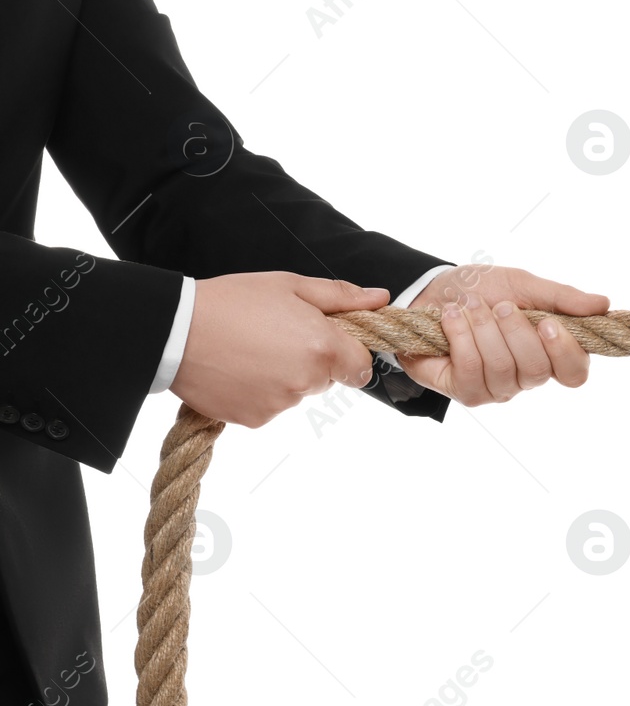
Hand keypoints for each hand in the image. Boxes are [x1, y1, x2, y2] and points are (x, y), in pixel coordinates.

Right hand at [172, 273, 391, 426]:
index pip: (362, 366)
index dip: (347, 352)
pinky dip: (260, 393)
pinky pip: (270, 408)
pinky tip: (238, 370)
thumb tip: (380, 299)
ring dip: (285, 376)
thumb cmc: (232, 301)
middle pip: (328, 379)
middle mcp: (307, 381)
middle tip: (277, 336)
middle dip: (313, 361)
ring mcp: (281, 404)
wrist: (173, 331)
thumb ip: (340, 296)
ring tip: (251, 350)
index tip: (326, 339)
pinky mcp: (255, 419)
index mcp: (323, 347)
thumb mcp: (289, 285)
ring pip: (298, 393)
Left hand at [398, 264, 608, 405]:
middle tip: (501, 306)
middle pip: (538, 369)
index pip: (575, 372)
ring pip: (502, 368)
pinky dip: (460, 336)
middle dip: (515, 331)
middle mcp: (527, 376)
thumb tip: (604, 304)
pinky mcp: (467, 392)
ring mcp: (498, 388)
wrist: (430, 293)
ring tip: (469, 306)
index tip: (547, 322)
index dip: (565, 352)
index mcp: (549, 352)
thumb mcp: (523, 284)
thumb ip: (562, 297)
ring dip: (483, 329)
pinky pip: (471, 369)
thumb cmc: (483, 290)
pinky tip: (451, 318)